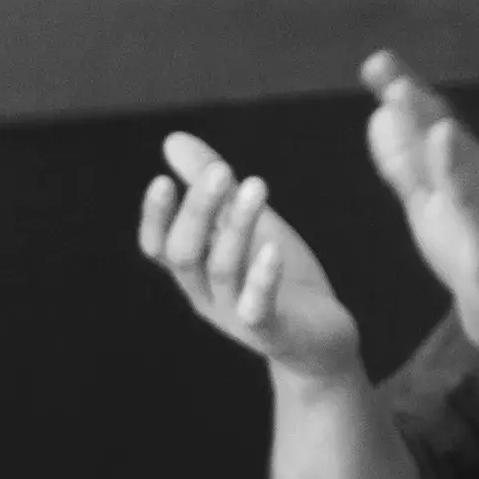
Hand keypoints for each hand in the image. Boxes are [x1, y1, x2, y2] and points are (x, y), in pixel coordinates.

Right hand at [139, 132, 364, 382]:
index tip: (163, 181)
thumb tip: (172, 140)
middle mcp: (207, 295)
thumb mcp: (246, 225)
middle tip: (221, 170)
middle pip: (185, 254)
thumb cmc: (280, 277)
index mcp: (197, 270)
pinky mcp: (272, 333)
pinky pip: (257, 308)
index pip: (160, 247)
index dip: (156, 218)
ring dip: (236, 226)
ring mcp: (236, 317)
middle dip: (199, 211)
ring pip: (223, 270)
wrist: (322, 339)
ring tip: (256, 185)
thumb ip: (212, 188)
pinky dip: (262, 278)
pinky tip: (272, 247)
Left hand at [359, 50, 478, 343]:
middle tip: (385, 71)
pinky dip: (464, 192)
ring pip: (464, 173)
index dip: (404, 94)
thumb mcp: (428, 205)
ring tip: (413, 106)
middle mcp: (475, 184)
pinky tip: (448, 166)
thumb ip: (405, 164)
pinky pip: (478, 221)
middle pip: (446, 138)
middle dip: (417, 104)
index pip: (430, 127)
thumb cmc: (471, 254)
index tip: (376, 63)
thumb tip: (379, 115)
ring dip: (441, 140)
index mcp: (456, 174)